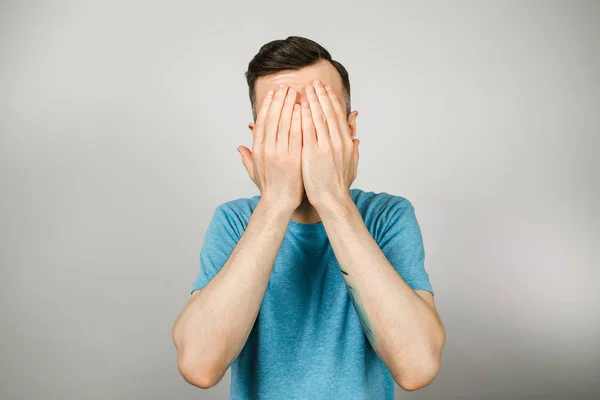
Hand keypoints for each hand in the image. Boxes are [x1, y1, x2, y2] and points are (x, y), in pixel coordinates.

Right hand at [238, 84, 303, 209]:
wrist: (279, 203)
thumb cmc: (269, 188)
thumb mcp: (254, 171)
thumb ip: (247, 157)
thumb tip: (240, 147)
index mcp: (258, 150)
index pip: (262, 122)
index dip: (267, 105)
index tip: (273, 93)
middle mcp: (268, 149)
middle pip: (273, 119)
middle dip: (280, 100)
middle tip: (286, 86)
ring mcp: (280, 153)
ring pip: (285, 124)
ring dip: (290, 106)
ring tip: (296, 92)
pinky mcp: (293, 158)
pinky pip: (297, 135)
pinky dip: (299, 121)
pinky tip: (303, 109)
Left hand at [300, 80, 358, 207]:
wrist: (332, 199)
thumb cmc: (339, 183)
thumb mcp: (352, 163)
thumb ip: (354, 147)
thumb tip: (356, 136)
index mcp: (346, 142)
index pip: (338, 115)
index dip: (331, 100)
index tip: (324, 88)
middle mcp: (337, 141)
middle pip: (328, 112)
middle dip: (320, 95)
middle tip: (313, 82)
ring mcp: (325, 146)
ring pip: (318, 118)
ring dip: (312, 101)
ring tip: (305, 88)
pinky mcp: (313, 153)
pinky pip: (307, 130)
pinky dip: (304, 117)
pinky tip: (300, 106)